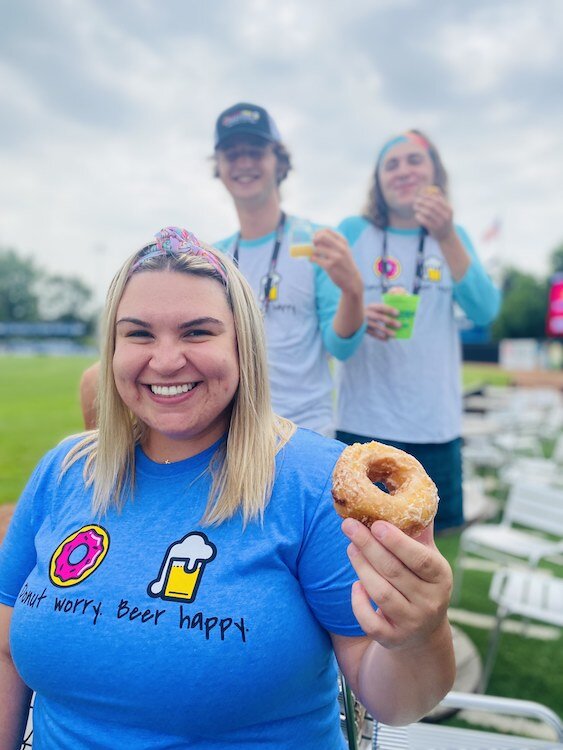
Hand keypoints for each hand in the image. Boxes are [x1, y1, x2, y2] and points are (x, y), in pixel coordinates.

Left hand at [311, 229, 362, 295]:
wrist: (352, 280)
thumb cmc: (345, 264)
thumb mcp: (344, 250)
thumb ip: (334, 243)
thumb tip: (316, 237)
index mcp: (343, 242)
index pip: (327, 231)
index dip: (318, 233)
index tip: (315, 237)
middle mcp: (341, 248)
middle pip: (322, 237)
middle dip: (314, 240)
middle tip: (313, 245)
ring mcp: (336, 257)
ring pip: (317, 248)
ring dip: (312, 251)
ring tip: (314, 255)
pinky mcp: (330, 266)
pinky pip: (315, 259)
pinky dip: (311, 259)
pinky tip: (312, 260)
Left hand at [341, 518, 452, 650]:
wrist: (424, 632)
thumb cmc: (421, 581)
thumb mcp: (427, 558)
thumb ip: (420, 531)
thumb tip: (416, 491)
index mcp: (441, 577)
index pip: (421, 558)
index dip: (398, 542)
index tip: (376, 524)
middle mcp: (430, 602)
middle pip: (395, 572)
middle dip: (369, 547)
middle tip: (349, 526)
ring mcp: (412, 622)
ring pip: (382, 594)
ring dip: (362, 568)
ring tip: (350, 547)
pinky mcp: (393, 639)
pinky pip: (371, 623)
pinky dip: (359, 603)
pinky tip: (355, 585)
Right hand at [365, 302, 400, 339]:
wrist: (355, 317)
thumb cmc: (371, 313)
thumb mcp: (375, 308)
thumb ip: (385, 309)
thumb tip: (399, 309)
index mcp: (371, 306)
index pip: (381, 307)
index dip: (389, 310)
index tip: (398, 313)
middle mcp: (367, 313)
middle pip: (379, 317)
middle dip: (390, 321)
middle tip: (399, 325)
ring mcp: (364, 322)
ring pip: (376, 326)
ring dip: (386, 331)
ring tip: (394, 335)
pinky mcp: (363, 330)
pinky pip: (372, 334)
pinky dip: (380, 337)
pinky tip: (387, 339)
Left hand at [413, 188, 455, 242]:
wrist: (447, 236)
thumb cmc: (444, 221)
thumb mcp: (445, 211)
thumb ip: (440, 201)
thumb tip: (433, 190)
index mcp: (449, 209)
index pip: (437, 199)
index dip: (428, 196)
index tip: (421, 194)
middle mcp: (446, 215)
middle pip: (432, 205)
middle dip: (422, 201)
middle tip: (416, 200)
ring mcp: (441, 223)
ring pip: (428, 213)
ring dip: (420, 208)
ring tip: (415, 207)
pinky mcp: (435, 229)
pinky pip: (425, 221)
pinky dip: (420, 217)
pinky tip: (416, 215)